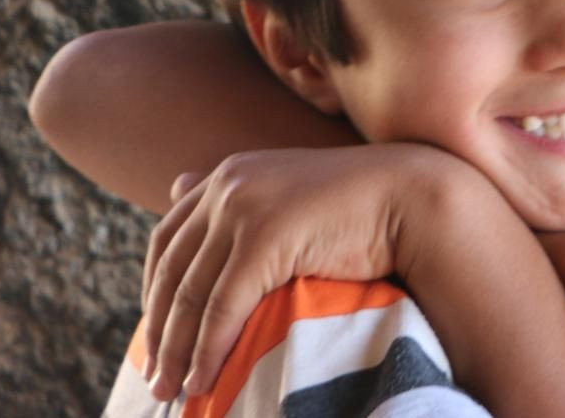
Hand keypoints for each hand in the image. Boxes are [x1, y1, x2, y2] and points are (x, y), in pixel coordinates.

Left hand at [140, 143, 475, 400]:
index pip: (167, 241)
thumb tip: (172, 186)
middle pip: (172, 271)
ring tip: (174, 390)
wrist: (412, 198)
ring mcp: (244, 207)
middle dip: (158, 331)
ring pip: (192, 292)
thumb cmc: (359, 206)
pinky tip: (204, 378)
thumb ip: (238, 202)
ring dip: (177, 350)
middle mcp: (228, 185)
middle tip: (155, 379)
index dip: (152, 294)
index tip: (152, 339)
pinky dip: (209, 348)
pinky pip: (223, 304)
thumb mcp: (288, 199)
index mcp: (229, 175)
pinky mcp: (265, 236)